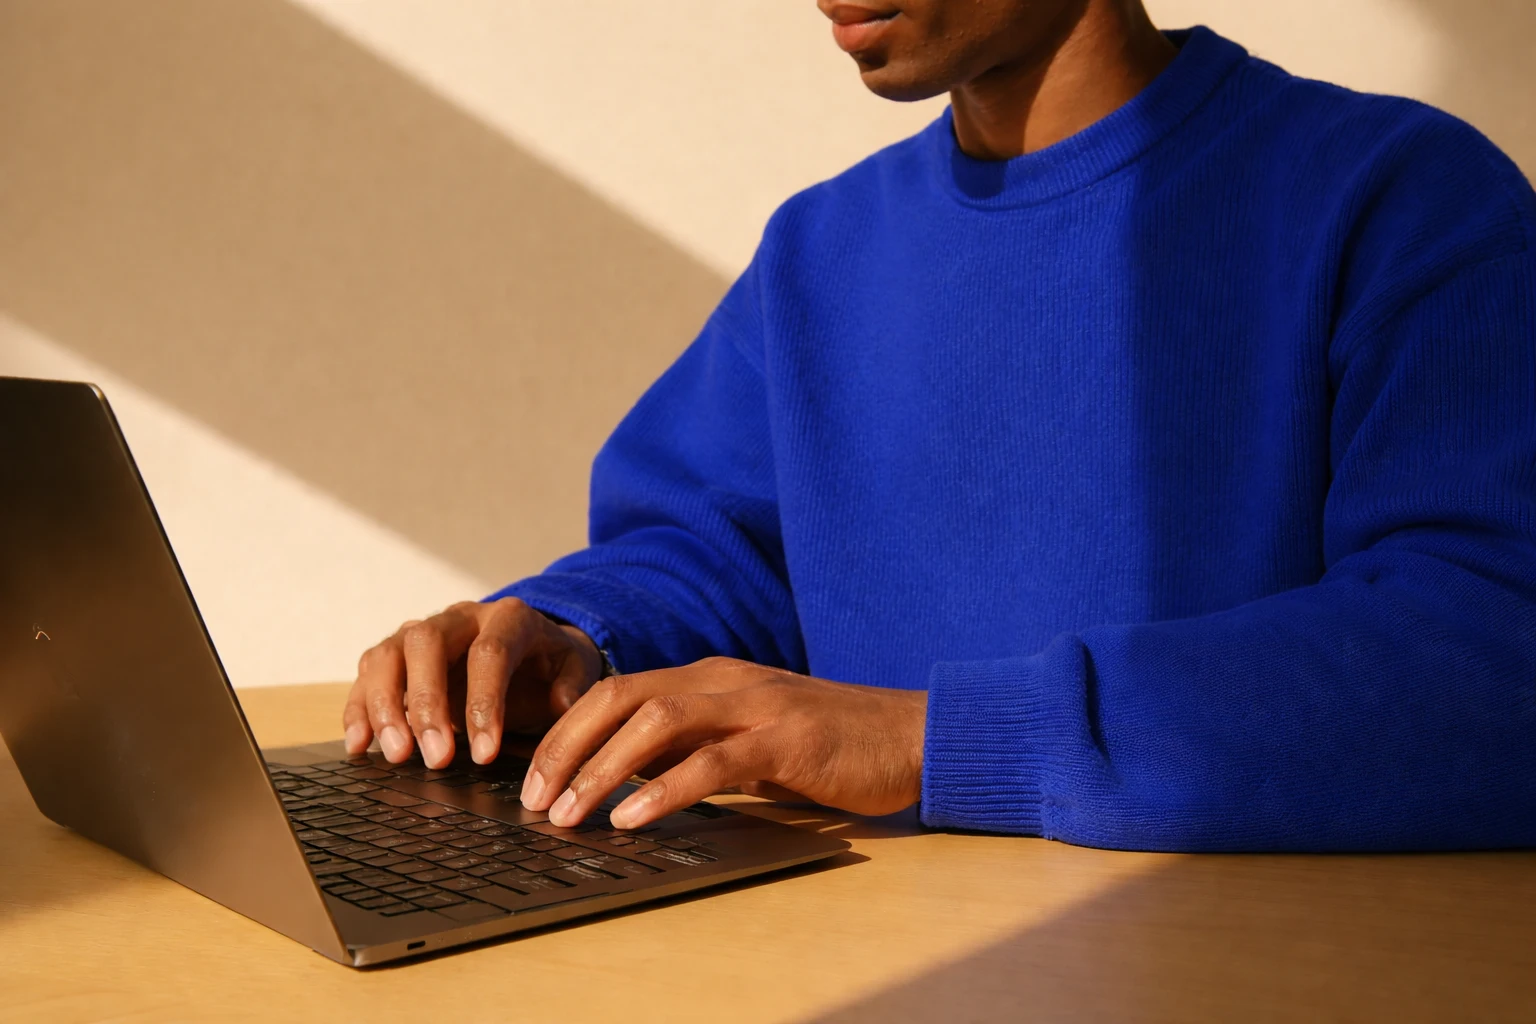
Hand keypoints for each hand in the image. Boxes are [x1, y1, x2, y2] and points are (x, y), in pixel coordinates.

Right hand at [343, 598, 603, 767]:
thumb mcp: (575, 671)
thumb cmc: (551, 666)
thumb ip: (573, 687)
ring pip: (387, 655)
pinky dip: (359, 709)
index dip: (484, 702)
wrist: (533, 650)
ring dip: (384, 706)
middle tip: (436, 759)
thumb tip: (559, 705)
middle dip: (427, 704)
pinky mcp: (396, 656)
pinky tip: (359, 747)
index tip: (485, 753)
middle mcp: (458, 617)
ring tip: (396, 756)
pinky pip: (367, 674)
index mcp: (508, 618)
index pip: (489, 652)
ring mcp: (421, 633)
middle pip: (426, 644)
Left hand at [518, 657, 926, 829]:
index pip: (616, 691)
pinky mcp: (787, 739)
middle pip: (622, 697)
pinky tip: (631, 819)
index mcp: (711, 676)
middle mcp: (725, 680)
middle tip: (532, 799)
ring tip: (569, 813)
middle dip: (566, 747)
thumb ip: (697, 749)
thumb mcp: (752, 739)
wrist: (915, 735)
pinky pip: (712, 762)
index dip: (567, 732)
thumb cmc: (832, 746)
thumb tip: (627, 782)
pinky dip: (664, 790)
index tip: (534, 779)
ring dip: (602, 769)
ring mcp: (757, 705)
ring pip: (656, 723)